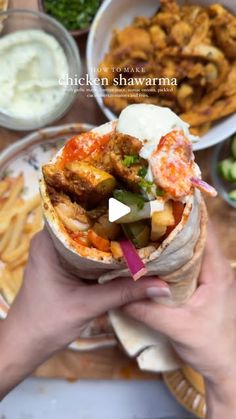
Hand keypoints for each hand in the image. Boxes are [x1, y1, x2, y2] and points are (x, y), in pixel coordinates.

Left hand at [0, 228, 167, 398]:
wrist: (26, 344)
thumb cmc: (47, 323)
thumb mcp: (87, 305)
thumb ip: (124, 293)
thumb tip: (163, 286)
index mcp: (49, 242)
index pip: (81, 215)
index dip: (108, 211)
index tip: (135, 210)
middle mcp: (52, 241)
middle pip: (89, 226)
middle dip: (115, 226)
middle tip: (145, 222)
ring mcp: (58, 252)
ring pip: (91, 240)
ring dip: (113, 242)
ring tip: (142, 234)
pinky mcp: (65, 264)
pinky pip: (90, 253)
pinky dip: (107, 256)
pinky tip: (129, 255)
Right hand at [123, 224, 235, 417]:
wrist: (225, 366)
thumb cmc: (210, 347)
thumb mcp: (178, 329)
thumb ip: (148, 311)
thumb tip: (115, 295)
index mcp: (217, 272)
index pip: (206, 233)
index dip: (188, 215)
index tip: (164, 202)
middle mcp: (215, 269)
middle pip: (195, 237)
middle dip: (172, 224)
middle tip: (146, 214)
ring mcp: (209, 277)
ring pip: (189, 249)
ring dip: (170, 240)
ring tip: (144, 229)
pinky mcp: (202, 285)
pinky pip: (185, 264)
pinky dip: (169, 258)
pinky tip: (151, 257)